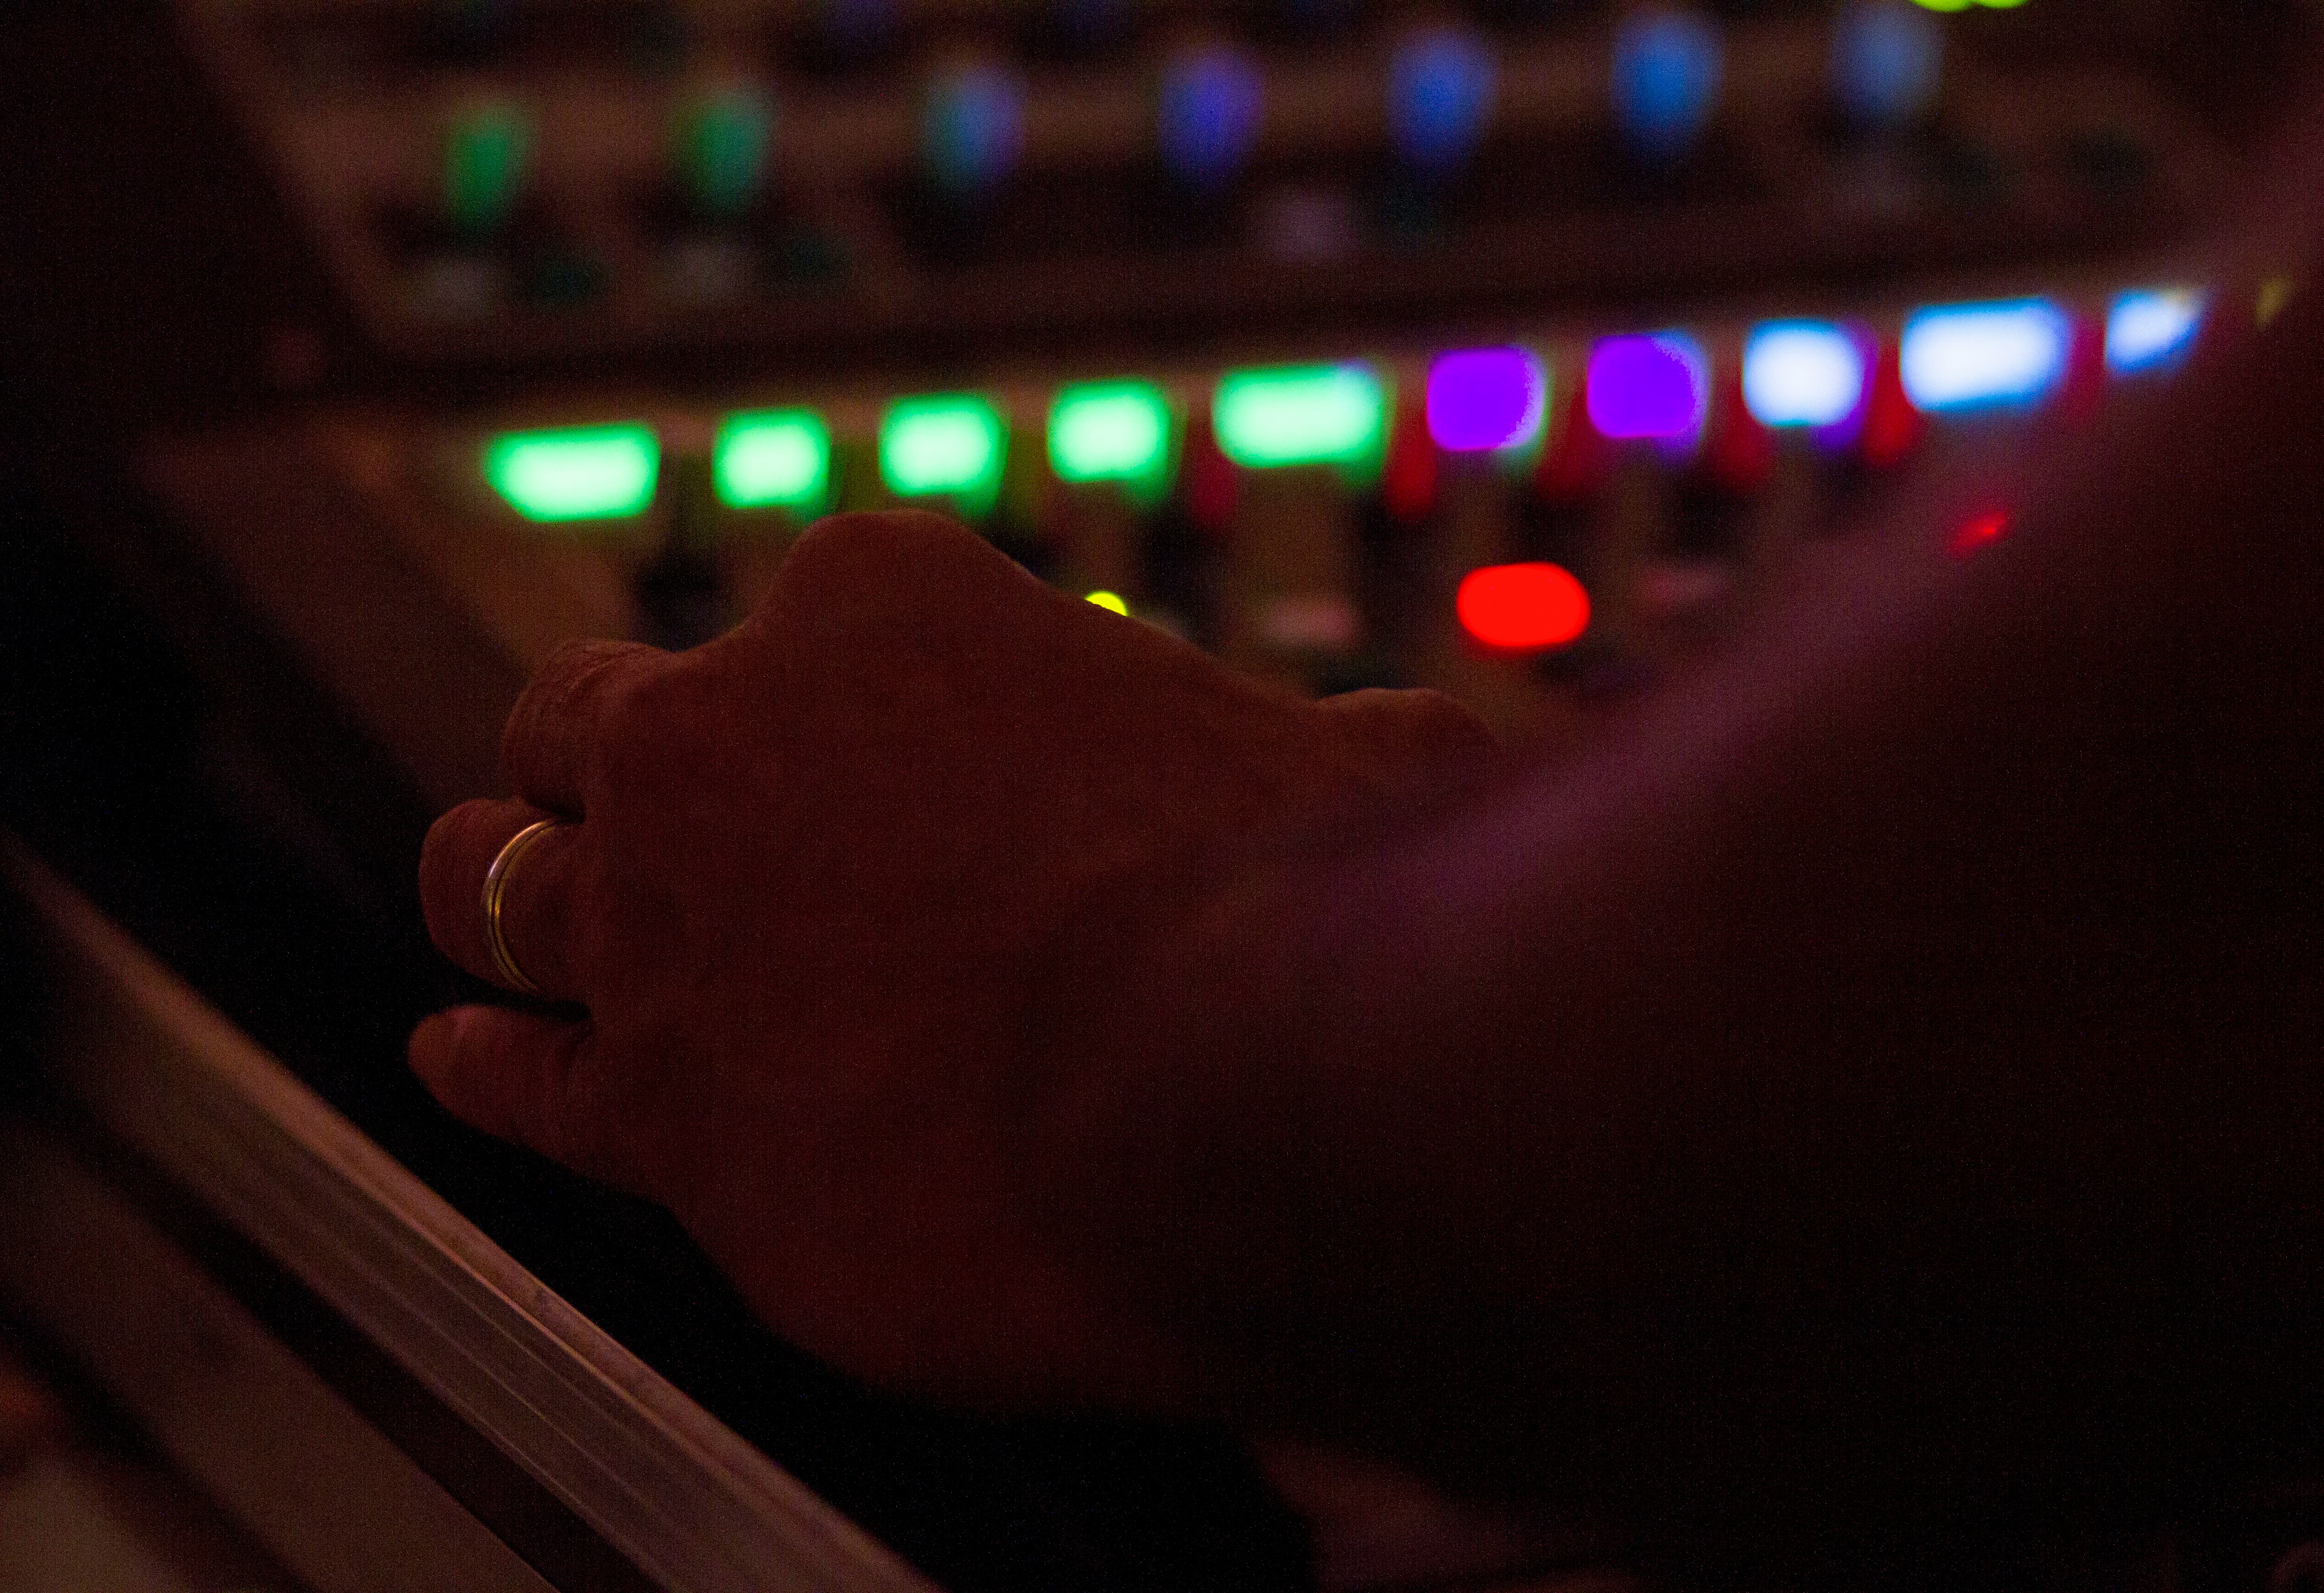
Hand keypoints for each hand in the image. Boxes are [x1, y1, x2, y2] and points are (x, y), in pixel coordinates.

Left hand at [411, 511, 1489, 1408]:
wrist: (1231, 1085)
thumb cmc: (1299, 902)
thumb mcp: (1346, 759)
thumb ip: (1333, 741)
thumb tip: (1416, 752)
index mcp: (882, 595)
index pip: (796, 622)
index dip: (814, 705)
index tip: (850, 769)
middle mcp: (726, 732)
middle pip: (583, 727)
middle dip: (607, 774)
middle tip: (644, 826)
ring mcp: (662, 919)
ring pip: (488, 878)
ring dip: (497, 893)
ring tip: (496, 915)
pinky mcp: (648, 1106)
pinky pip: (511, 1070)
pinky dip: (483, 1059)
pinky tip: (461, 1057)